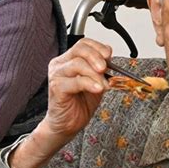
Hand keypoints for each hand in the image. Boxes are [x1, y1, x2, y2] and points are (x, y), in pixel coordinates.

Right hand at [9, 39, 111, 167]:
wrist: (68, 123)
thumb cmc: (80, 103)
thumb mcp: (96, 82)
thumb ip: (102, 71)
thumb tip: (112, 61)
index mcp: (69, 59)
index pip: (84, 44)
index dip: (98, 47)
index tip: (109, 56)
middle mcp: (60, 64)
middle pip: (80, 49)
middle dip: (97, 57)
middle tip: (106, 68)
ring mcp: (57, 75)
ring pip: (78, 64)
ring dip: (95, 74)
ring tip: (103, 85)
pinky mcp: (56, 88)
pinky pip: (75, 81)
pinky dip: (89, 83)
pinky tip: (97, 89)